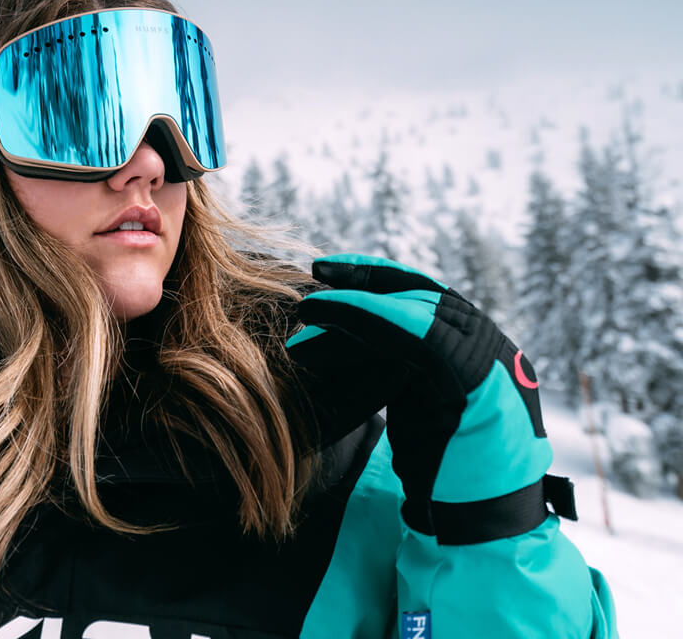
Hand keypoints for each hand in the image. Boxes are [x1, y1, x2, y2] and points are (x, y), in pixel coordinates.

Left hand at [287, 254, 564, 543]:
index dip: (377, 280)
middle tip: (315, 270)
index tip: (331, 271)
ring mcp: (488, 358)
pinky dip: (369, 317)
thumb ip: (400, 368)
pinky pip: (416, 333)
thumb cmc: (445, 474)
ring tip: (307, 306)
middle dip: (364, 278)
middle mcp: (489, 344)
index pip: (425, 298)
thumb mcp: (419, 407)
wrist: (483, 525)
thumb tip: (347, 337)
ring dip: (355, 302)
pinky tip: (329, 314)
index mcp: (477, 349)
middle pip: (420, 293)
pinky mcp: (475, 378)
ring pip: (415, 308)